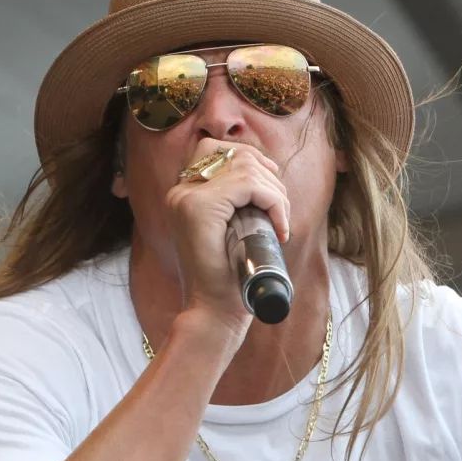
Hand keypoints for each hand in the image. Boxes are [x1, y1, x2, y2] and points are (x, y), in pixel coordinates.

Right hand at [164, 139, 289, 333]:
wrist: (214, 311)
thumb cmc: (229, 275)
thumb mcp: (232, 228)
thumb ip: (236, 199)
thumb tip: (269, 169)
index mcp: (184, 193)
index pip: (215, 149)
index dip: (251, 160)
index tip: (271, 191)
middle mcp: (180, 190)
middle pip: (235, 153)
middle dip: (270, 177)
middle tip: (280, 214)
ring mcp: (187, 197)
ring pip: (246, 167)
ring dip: (276, 193)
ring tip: (280, 223)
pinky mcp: (199, 208)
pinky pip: (249, 185)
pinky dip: (274, 202)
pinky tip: (280, 229)